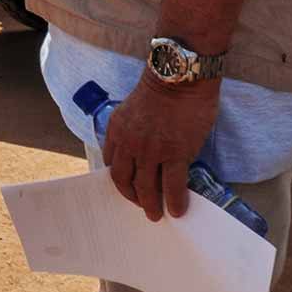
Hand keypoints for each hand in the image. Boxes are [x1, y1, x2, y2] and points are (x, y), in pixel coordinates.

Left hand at [101, 75, 219, 221]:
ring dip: (151, 205)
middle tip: (142, 206)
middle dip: (132, 197)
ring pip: (146, 187)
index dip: (119, 179)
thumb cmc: (163, 88)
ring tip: (158, 215)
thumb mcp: (133, 109)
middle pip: (123, 180)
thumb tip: (144, 152)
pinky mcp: (174, 154)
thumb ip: (133, 130)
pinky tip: (178, 210)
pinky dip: (174, 201)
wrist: (180, 76)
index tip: (127, 187)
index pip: (112, 163)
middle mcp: (128, 143)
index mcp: (116, 129)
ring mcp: (151, 150)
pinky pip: (171, 186)